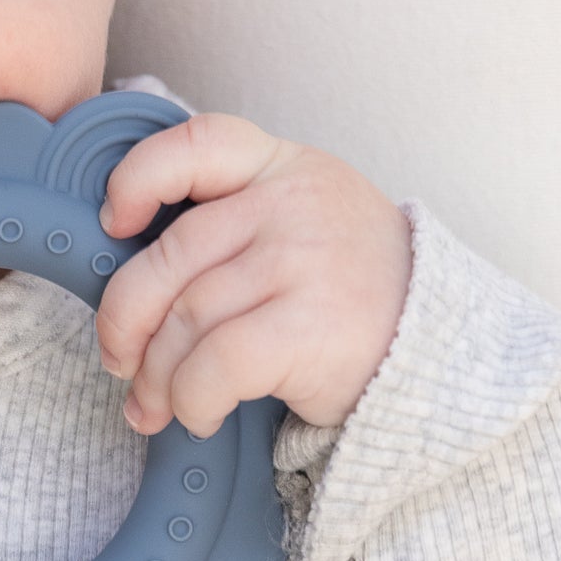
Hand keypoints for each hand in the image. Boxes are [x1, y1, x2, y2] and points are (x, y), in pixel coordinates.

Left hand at [92, 113, 410, 437]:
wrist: (449, 356)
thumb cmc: (354, 296)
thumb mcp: (306, 224)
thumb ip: (232, 222)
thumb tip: (123, 268)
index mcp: (284, 167)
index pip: (197, 144)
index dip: (138, 178)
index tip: (112, 222)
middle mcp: (294, 205)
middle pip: (169, 256)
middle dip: (124, 319)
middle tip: (119, 361)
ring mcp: (304, 262)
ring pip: (185, 318)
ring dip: (156, 376)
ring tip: (155, 405)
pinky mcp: (311, 329)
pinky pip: (213, 365)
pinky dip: (192, 399)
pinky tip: (198, 415)